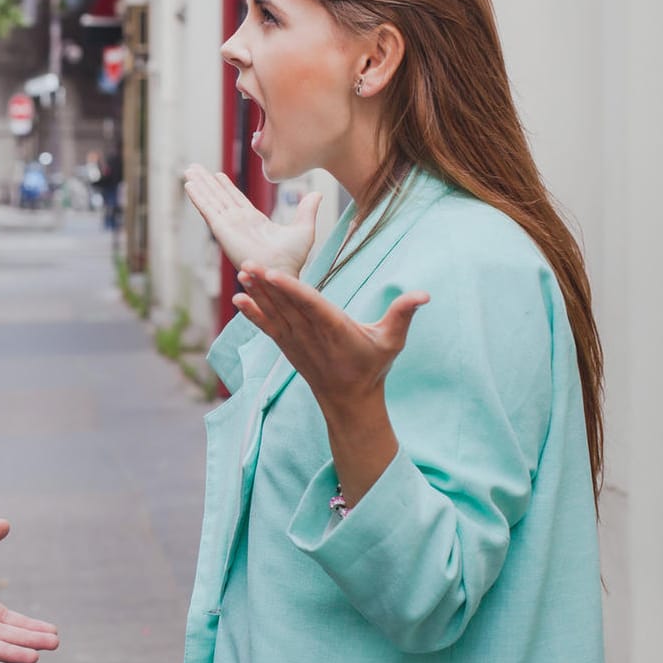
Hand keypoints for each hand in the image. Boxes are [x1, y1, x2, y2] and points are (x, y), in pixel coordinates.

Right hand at [183, 164, 319, 277]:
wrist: (281, 271)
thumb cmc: (293, 259)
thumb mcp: (303, 228)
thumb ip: (306, 210)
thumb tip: (317, 194)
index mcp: (254, 222)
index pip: (236, 199)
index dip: (226, 186)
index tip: (217, 175)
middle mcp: (238, 222)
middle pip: (219, 196)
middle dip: (207, 182)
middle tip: (194, 167)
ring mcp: (228, 225)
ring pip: (211, 199)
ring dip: (200, 185)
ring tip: (188, 171)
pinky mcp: (222, 229)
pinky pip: (208, 209)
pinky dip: (198, 197)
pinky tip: (190, 185)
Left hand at [235, 265, 428, 502]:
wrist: (349, 400)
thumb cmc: (372, 367)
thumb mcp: (392, 341)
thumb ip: (402, 314)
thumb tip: (424, 294)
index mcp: (335, 329)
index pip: (310, 305)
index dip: (290, 290)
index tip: (273, 274)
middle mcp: (311, 334)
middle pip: (286, 305)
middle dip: (266, 284)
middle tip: (248, 262)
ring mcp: (296, 341)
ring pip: (274, 313)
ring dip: (257, 293)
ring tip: (242, 271)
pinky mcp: (287, 345)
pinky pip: (267, 326)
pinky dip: (252, 313)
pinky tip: (238, 299)